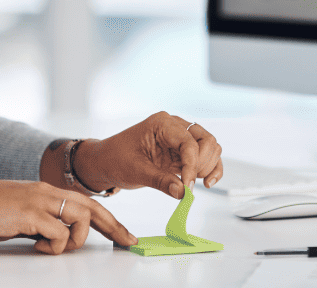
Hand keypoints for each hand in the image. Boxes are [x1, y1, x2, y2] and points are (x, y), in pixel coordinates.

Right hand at [0, 180, 136, 254]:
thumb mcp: (22, 215)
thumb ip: (42, 222)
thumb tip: (58, 238)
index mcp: (47, 190)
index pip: (87, 202)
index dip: (108, 218)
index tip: (123, 234)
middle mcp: (48, 191)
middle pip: (93, 207)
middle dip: (114, 226)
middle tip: (128, 242)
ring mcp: (40, 201)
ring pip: (81, 219)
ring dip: (75, 240)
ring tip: (53, 248)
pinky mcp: (31, 214)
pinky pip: (59, 234)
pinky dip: (54, 246)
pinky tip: (36, 247)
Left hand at [77, 112, 223, 199]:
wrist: (106, 162)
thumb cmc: (115, 159)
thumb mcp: (135, 171)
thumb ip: (161, 181)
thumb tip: (182, 193)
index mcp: (162, 124)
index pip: (188, 142)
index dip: (192, 165)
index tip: (188, 186)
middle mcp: (174, 126)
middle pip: (206, 140)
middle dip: (202, 164)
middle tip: (190, 184)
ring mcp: (180, 138)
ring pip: (210, 147)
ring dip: (208, 166)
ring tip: (192, 184)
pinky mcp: (182, 152)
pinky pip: (206, 157)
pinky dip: (210, 169)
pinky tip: (206, 183)